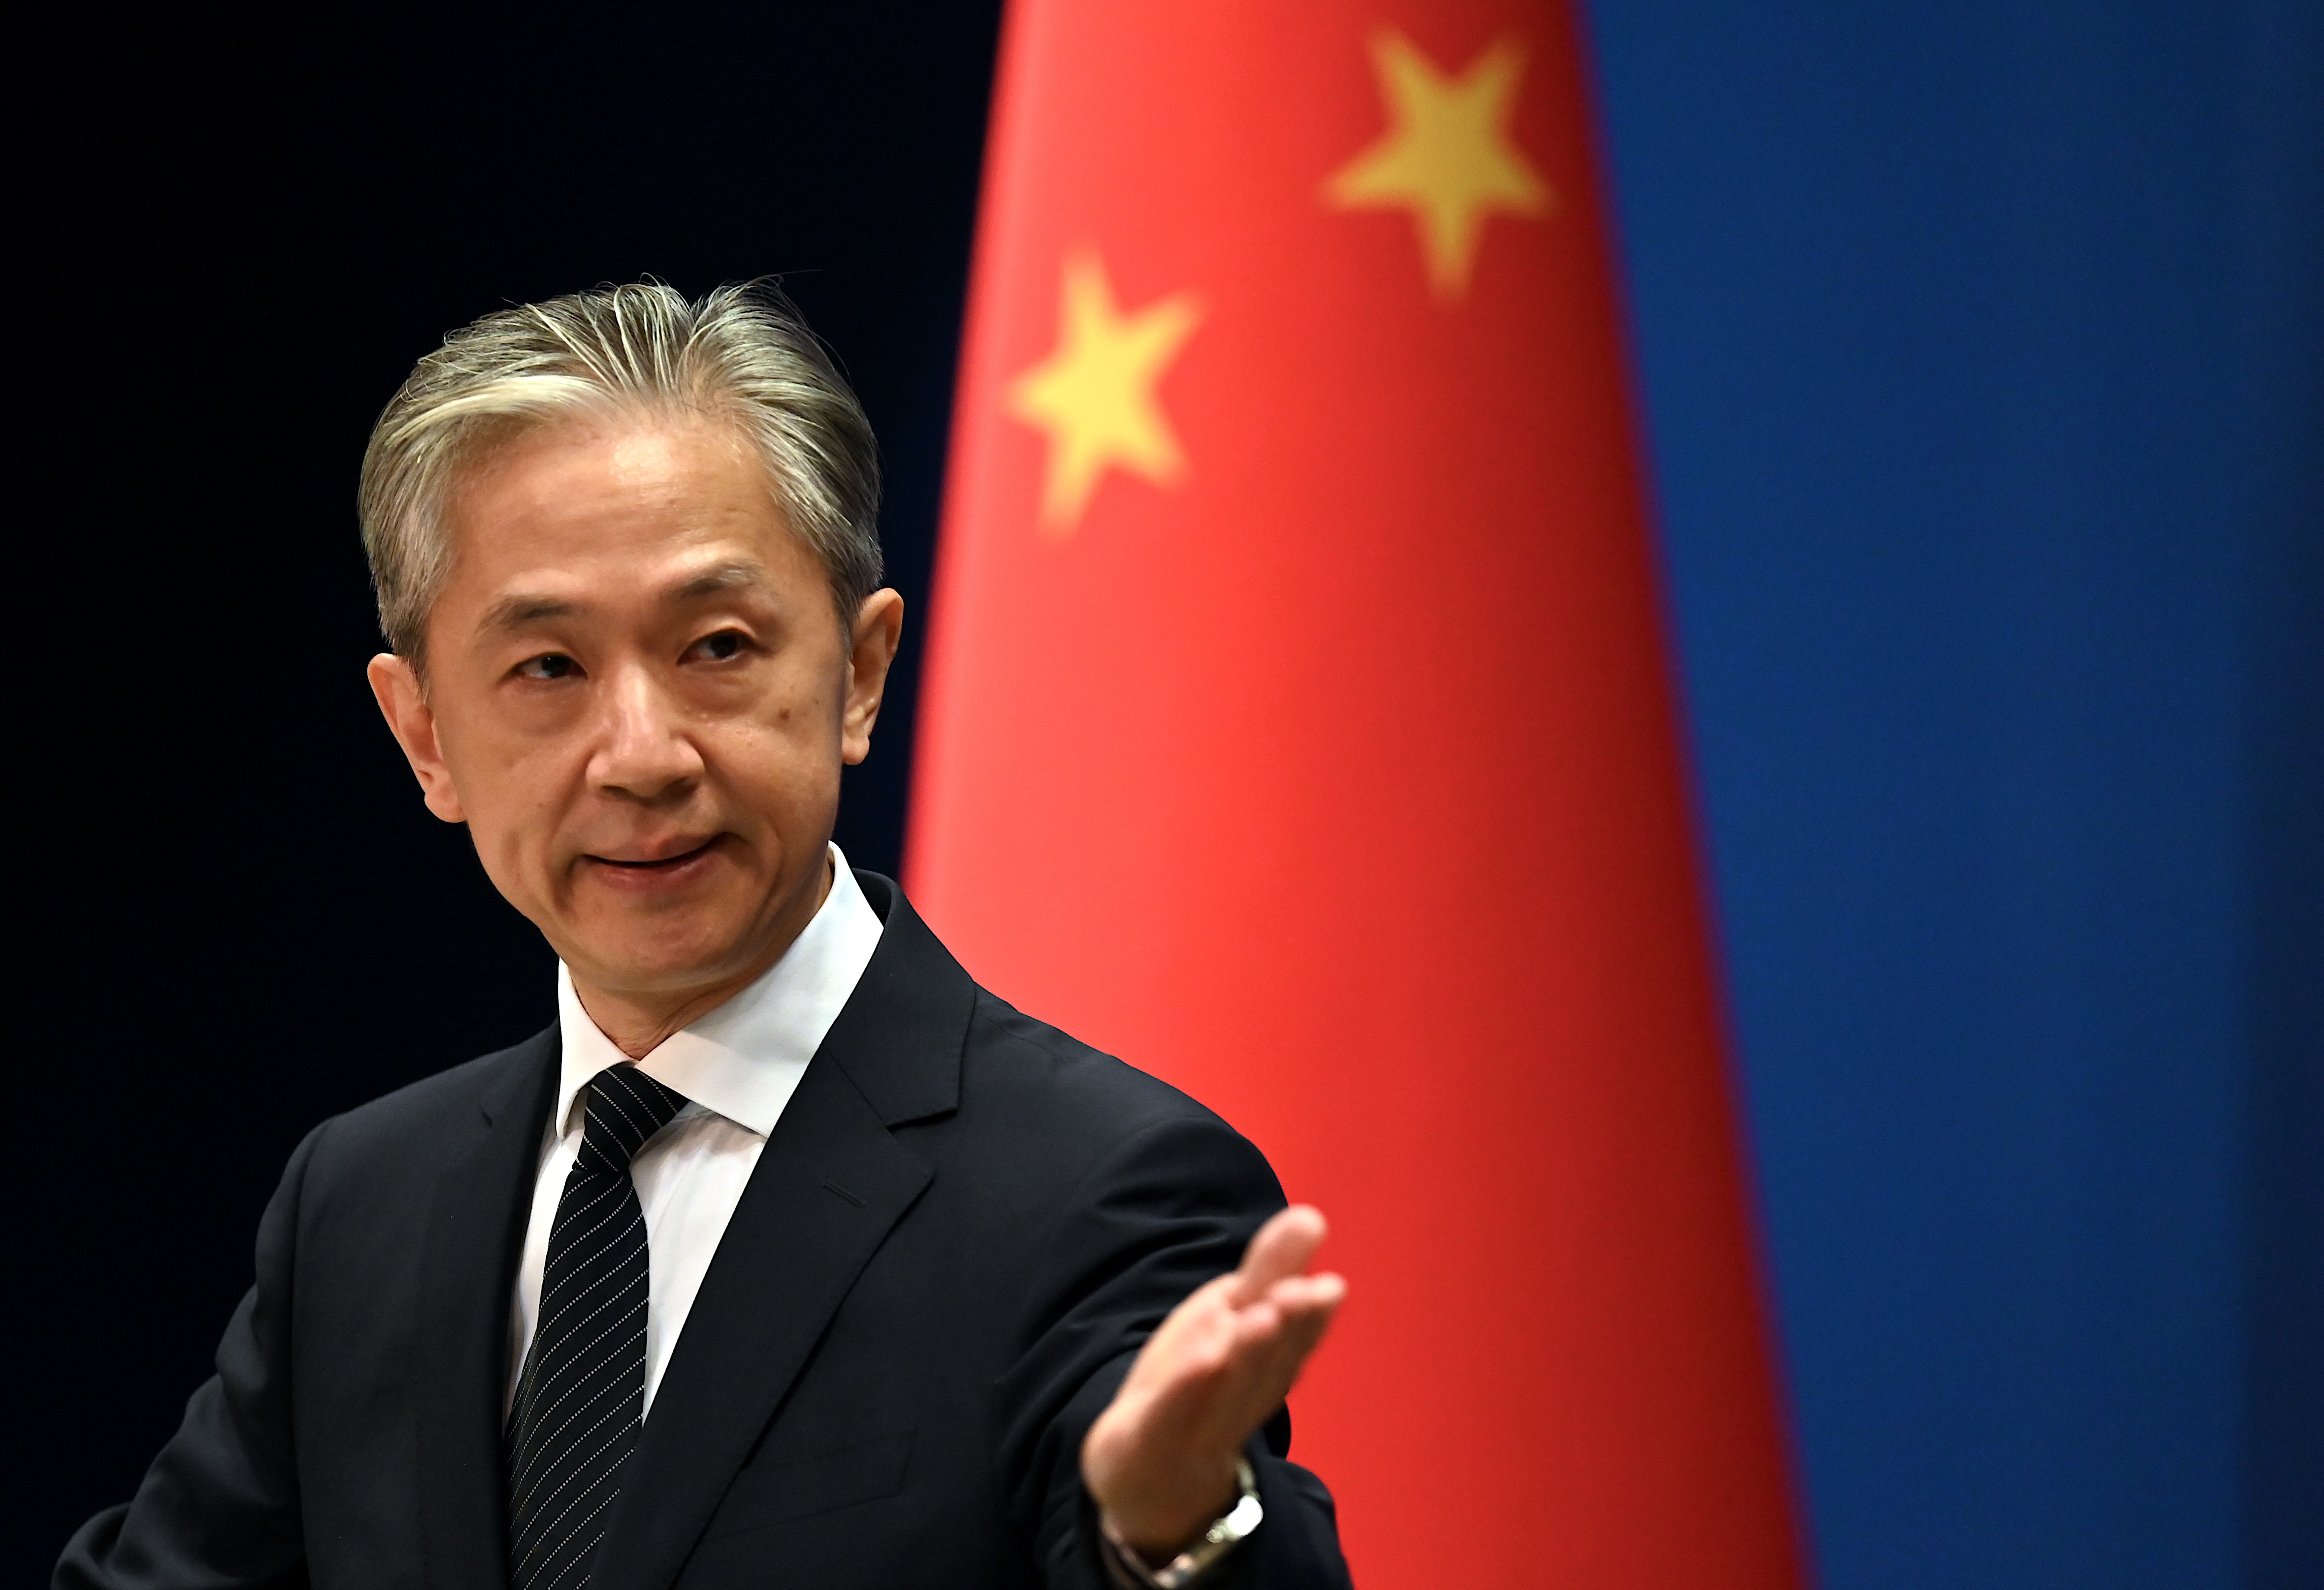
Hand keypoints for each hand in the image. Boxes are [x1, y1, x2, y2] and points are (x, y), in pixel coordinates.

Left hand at [1081, 1205, 1346, 1560]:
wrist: (1154, 1478)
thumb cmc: (1201, 1386)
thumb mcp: (1234, 1318)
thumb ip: (1270, 1269)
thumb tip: (1310, 1215)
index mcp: (1264, 1365)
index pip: (1293, 1341)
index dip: (1311, 1317)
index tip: (1330, 1286)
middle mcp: (1240, 1396)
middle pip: (1266, 1363)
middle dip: (1285, 1328)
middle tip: (1301, 1293)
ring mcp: (1196, 1422)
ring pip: (1225, 1386)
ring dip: (1246, 1353)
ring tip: (1261, 1315)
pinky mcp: (1150, 1437)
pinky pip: (1171, 1414)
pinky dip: (1189, 1388)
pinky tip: (1205, 1358)